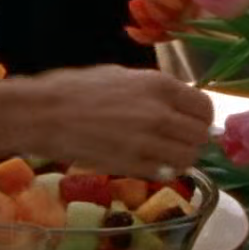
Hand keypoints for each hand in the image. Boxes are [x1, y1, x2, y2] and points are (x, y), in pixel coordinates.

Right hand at [0, 67, 214, 177]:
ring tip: (163, 154)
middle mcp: (160, 113)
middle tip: (177, 140)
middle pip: (200, 136)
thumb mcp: (121, 76)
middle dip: (193, 139)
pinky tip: (148, 163)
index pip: (204, 107)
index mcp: (159, 85)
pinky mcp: (133, 166)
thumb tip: (177, 105)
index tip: (192, 122)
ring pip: (187, 158)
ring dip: (180, 158)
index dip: (201, 117)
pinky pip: (164, 173)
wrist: (44, 113)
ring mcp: (147, 142)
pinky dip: (162, 171)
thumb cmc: (77, 88)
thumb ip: (154, 91)